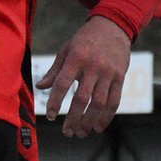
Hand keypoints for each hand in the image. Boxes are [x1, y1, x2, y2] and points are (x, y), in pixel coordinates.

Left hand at [35, 15, 129, 137]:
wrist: (113, 27)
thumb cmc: (84, 40)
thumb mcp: (66, 49)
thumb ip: (54, 70)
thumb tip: (40, 87)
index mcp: (76, 58)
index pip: (63, 83)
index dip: (56, 100)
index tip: (50, 116)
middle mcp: (93, 67)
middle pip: (83, 98)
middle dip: (74, 118)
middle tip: (67, 132)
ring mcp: (109, 73)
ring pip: (100, 103)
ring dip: (90, 121)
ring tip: (81, 133)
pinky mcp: (120, 78)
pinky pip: (115, 101)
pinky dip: (106, 116)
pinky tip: (98, 127)